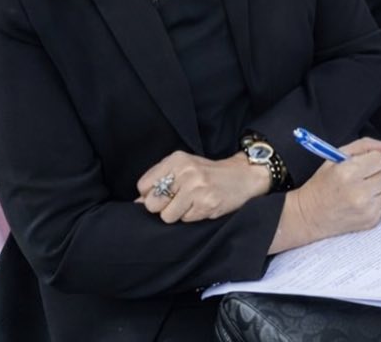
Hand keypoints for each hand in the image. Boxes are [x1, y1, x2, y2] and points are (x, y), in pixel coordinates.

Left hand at [136, 150, 271, 223]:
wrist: (243, 176)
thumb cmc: (208, 174)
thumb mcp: (184, 167)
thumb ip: (160, 180)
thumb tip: (137, 203)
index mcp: (176, 159)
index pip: (143, 186)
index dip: (149, 195)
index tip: (162, 195)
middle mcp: (185, 171)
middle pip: (152, 203)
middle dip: (162, 207)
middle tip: (177, 201)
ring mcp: (196, 188)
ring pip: (167, 216)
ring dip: (178, 214)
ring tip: (191, 203)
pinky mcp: (206, 203)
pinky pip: (185, 220)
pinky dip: (192, 217)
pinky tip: (202, 206)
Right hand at [285, 138, 380, 245]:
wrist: (309, 216)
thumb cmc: (321, 184)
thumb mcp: (335, 157)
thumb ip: (365, 146)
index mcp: (348, 172)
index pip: (380, 159)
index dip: (371, 160)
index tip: (361, 165)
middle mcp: (359, 192)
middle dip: (375, 173)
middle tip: (359, 179)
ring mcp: (367, 209)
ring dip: (378, 188)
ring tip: (360, 191)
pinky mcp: (371, 221)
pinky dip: (376, 202)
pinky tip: (361, 203)